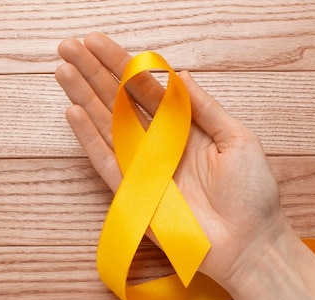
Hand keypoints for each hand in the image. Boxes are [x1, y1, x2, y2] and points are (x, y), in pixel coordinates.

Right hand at [55, 33, 293, 292]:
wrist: (249, 243)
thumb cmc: (252, 193)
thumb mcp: (237, 139)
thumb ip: (204, 107)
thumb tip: (179, 75)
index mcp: (184, 127)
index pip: (146, 89)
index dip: (122, 65)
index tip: (97, 42)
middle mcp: (159, 144)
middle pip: (120, 102)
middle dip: (93, 73)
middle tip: (67, 47)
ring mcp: (144, 168)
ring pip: (107, 126)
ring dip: (84, 98)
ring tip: (62, 71)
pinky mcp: (134, 194)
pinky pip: (107, 162)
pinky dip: (90, 139)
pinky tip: (74, 113)